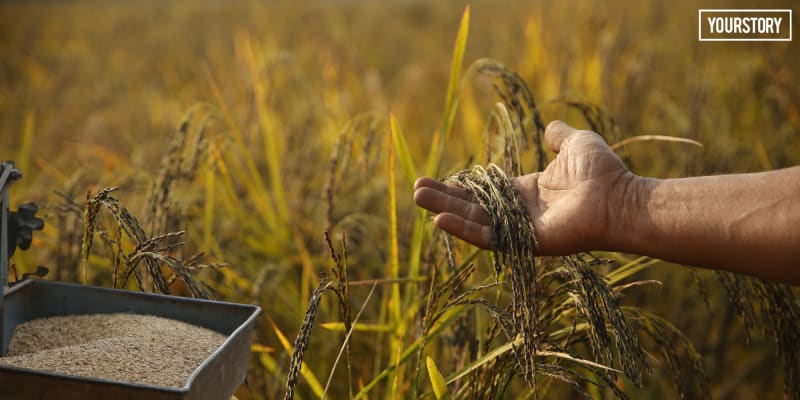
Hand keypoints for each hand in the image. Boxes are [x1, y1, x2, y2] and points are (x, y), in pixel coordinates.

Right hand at [413, 120, 634, 255]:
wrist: (619, 198)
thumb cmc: (601, 172)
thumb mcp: (575, 144)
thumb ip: (558, 137)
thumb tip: (550, 127)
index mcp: (526, 191)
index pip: (485, 191)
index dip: (460, 186)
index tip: (436, 179)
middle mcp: (519, 212)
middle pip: (472, 206)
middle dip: (443, 198)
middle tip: (416, 190)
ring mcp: (519, 229)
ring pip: (473, 221)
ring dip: (445, 210)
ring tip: (418, 198)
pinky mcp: (523, 242)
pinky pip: (488, 238)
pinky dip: (463, 230)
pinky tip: (441, 220)